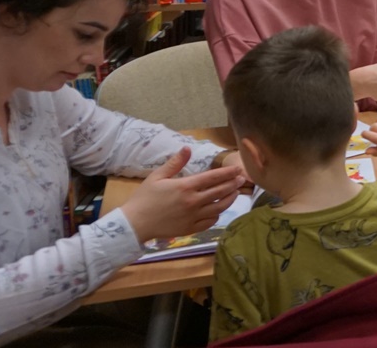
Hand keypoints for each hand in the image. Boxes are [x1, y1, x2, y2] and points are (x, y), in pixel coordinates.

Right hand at [120, 147, 246, 242]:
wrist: (135, 224)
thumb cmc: (144, 198)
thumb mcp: (157, 177)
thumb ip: (175, 163)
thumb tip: (187, 148)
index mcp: (186, 186)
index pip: (213, 177)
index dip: (228, 173)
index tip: (239, 169)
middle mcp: (193, 201)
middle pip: (220, 191)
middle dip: (233, 184)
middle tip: (242, 179)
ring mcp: (193, 216)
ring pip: (219, 207)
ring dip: (230, 199)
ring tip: (235, 193)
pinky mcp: (191, 229)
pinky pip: (210, 221)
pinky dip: (217, 215)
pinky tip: (219, 210)